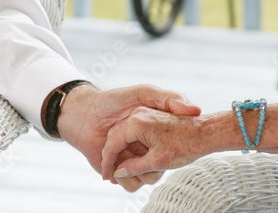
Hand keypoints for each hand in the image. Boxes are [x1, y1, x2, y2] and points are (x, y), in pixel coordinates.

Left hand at [57, 84, 200, 191]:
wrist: (82, 115)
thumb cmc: (112, 101)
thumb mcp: (144, 92)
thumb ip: (168, 97)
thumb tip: (195, 110)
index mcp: (154, 132)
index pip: (171, 148)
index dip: (170, 148)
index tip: (165, 145)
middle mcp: (146, 147)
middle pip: (159, 168)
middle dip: (151, 166)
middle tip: (137, 156)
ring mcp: (133, 160)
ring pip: (146, 179)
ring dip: (134, 176)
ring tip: (120, 164)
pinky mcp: (118, 172)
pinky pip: (129, 185)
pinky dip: (121, 181)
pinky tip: (111, 171)